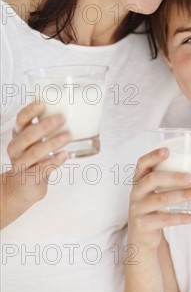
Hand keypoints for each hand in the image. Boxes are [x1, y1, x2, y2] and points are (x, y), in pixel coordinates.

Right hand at [2, 102, 70, 226]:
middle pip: (27, 135)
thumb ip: (47, 128)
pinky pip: (42, 168)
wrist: (22, 187)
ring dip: (53, 142)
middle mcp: (17, 149)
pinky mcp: (30, 178)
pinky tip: (65, 155)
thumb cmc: (33, 159)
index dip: (30, 111)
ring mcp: (22, 164)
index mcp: (19, 135)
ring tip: (68, 136)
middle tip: (61, 118)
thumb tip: (73, 110)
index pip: (20, 120)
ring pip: (35, 152)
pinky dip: (54, 161)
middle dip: (45, 126)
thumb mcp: (36, 142)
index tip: (42, 103)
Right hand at [127, 147, 190, 250]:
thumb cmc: (154, 207)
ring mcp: (138, 209)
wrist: (141, 237)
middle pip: (152, 179)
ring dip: (182, 195)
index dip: (153, 156)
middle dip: (174, 177)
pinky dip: (182, 218)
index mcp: (139, 180)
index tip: (168, 151)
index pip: (142, 163)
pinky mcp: (144, 225)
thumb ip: (169, 180)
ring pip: (160, 199)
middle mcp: (136, 192)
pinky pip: (165, 219)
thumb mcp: (155, 192)